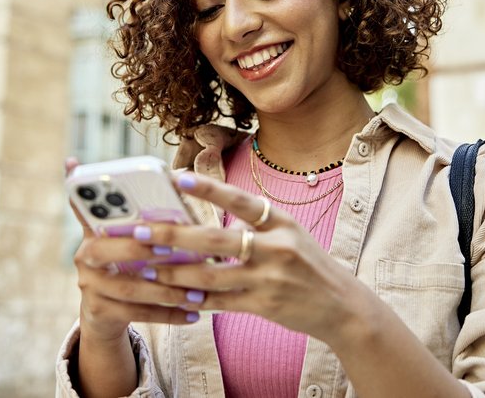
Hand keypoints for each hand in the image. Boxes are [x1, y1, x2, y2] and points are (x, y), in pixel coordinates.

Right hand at [65, 158, 201, 343]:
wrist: (104, 313)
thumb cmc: (126, 263)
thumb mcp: (126, 237)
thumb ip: (140, 214)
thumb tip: (174, 178)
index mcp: (92, 230)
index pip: (84, 208)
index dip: (97, 203)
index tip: (126, 202)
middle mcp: (84, 256)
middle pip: (103, 251)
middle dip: (138, 249)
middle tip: (170, 249)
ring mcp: (89, 286)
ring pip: (127, 287)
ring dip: (166, 290)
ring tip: (197, 291)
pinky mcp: (99, 311)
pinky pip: (136, 314)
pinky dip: (167, 314)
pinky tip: (193, 314)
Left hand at [136, 171, 365, 342]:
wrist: (344, 307)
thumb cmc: (309, 265)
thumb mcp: (291, 234)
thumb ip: (255, 225)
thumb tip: (209, 218)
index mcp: (282, 222)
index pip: (242, 201)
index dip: (210, 190)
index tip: (179, 179)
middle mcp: (277, 248)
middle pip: (216, 239)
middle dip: (174, 235)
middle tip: (140, 231)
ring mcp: (270, 278)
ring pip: (212, 275)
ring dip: (175, 272)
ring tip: (147, 267)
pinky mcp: (264, 305)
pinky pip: (221, 303)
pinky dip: (196, 299)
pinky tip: (174, 295)